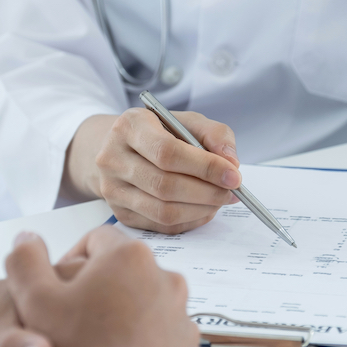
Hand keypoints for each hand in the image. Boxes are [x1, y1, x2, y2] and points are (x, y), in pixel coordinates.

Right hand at [5, 227, 202, 346]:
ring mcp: (183, 320)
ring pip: (139, 317)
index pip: (96, 240)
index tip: (54, 291)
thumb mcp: (34, 301)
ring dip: (113, 331)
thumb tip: (26, 239)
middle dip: (91, 301)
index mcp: (130, 258)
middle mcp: (166, 282)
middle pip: (120, 280)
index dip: (68, 259)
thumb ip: (25, 262)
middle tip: (64, 331)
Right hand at [64, 110, 241, 233]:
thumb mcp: (185, 121)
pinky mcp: (119, 214)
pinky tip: (203, 209)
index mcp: (128, 127)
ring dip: (201, 209)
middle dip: (207, 192)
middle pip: (165, 185)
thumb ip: (213, 134)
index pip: (167, 153)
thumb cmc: (157, 133)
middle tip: (232, 191)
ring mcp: (112, 190)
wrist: (118, 148)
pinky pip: (161, 225)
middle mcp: (113, 159)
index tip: (234, 176)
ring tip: (220, 200)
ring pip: (163, 211)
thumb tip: (230, 163)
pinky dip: (190, 221)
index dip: (205, 167)